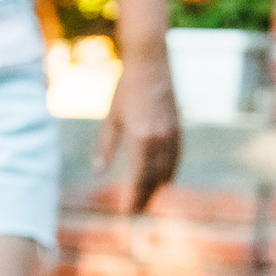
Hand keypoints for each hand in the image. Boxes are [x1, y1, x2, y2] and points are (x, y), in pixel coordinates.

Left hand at [98, 41, 180, 214]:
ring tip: (147, 200)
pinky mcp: (178, 128)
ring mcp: (173, 133)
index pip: (139, 177)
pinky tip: (162, 179)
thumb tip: (97, 171)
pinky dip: (169, 172)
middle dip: (145, 197)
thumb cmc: (125, 89)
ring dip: (158, 187)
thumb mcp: (111, 118)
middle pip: (155, 178)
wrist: (150, 64)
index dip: (134, 197)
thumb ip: (105, 146)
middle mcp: (161, 139)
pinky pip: (176, 157)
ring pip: (168, 170)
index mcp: (142, 138)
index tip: (126, 212)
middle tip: (135, 212)